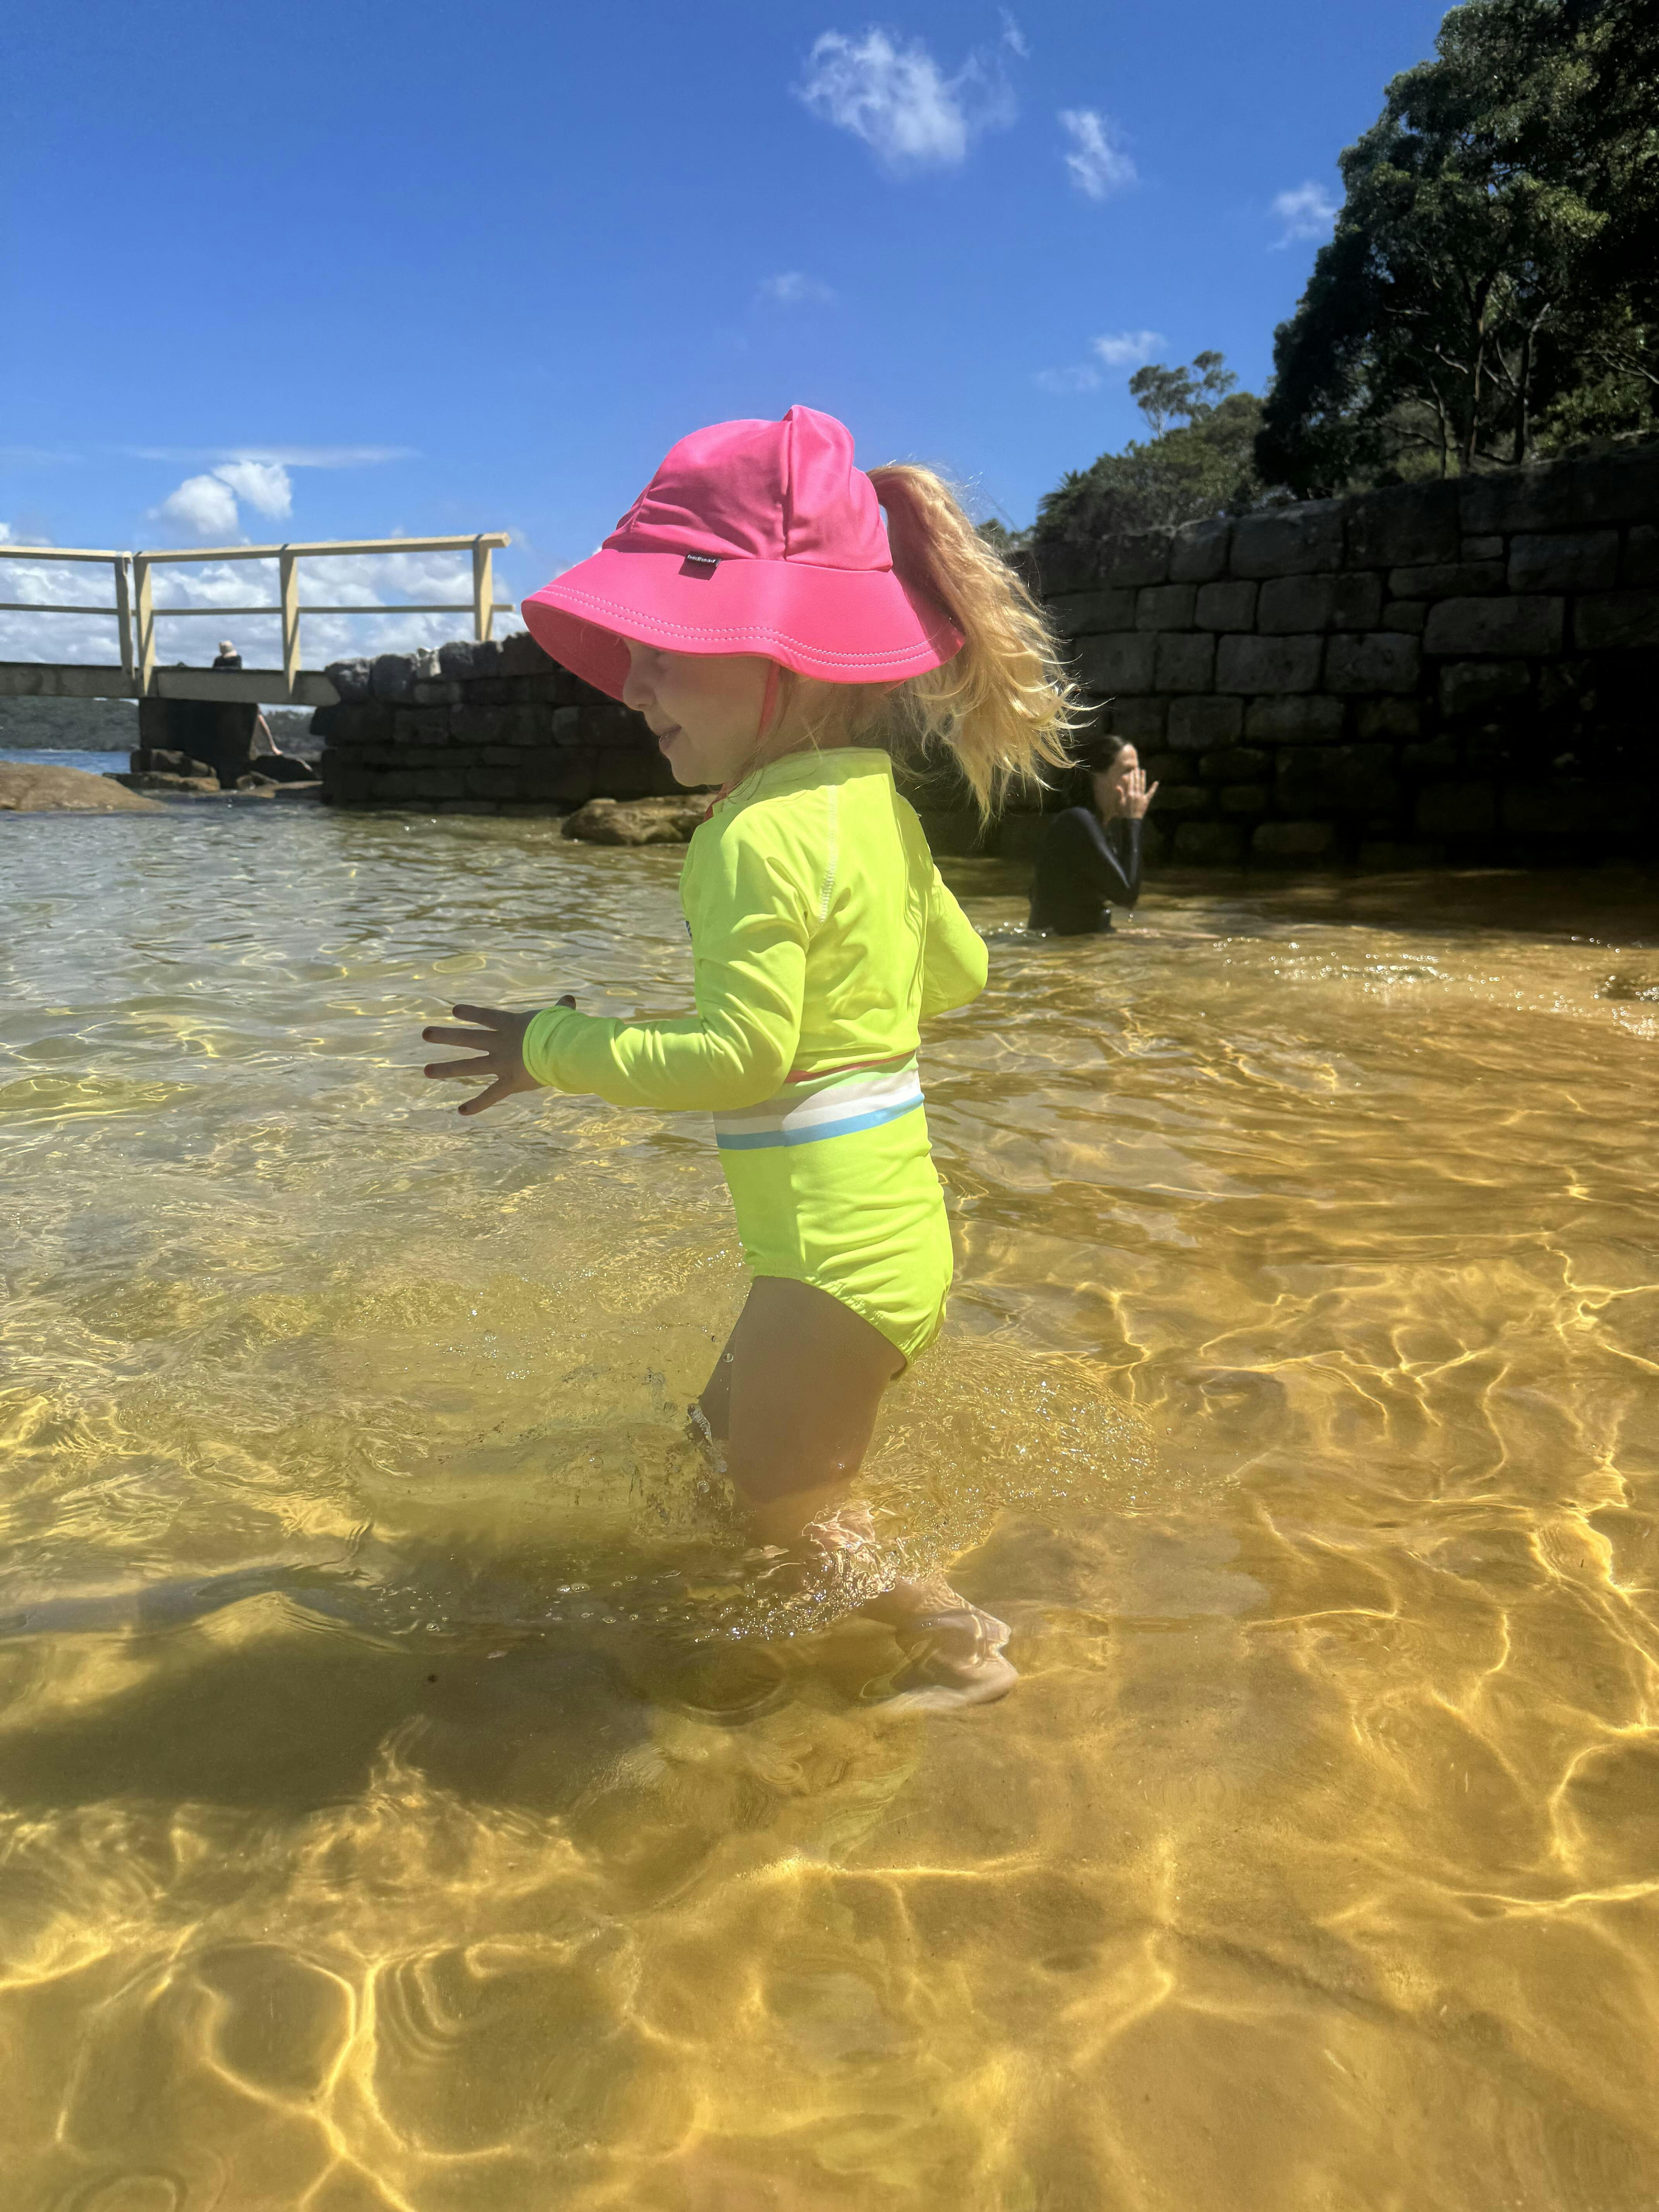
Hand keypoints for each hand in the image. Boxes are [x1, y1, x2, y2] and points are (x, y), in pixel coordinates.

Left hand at [421, 997, 573, 1116]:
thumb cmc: (563, 1030)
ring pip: (469, 1066)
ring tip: (426, 1071)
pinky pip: (491, 1095)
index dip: (470, 1013)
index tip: (454, 1011)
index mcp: (510, 1025)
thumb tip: (570, 999)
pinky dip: (477, 1104)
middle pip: (467, 1039)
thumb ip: (562, 1008)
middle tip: (425, 1034)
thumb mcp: (560, 1016)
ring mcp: (502, 1063)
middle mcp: (500, 1043)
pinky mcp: (510, 1082)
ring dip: (446, 1069)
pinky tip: (460, 1111)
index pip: (485, 1016)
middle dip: (445, 1036)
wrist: (561, 1049)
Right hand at [1120, 766, 1158, 818]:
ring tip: (1143, 771)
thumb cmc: (1123, 813)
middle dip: (1137, 775)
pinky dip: (1153, 788)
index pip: (1130, 783)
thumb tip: (1117, 786)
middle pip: (1137, 782)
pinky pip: (1150, 793)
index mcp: (1129, 794)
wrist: (1131, 821)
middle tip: (1137, 768)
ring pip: (1143, 785)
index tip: (1132, 771)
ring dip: (1143, 778)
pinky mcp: (1146, 801)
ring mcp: (1142, 797)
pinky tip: (1156, 782)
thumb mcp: (1119, 804)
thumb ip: (1120, 795)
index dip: (1131, 776)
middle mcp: (1136, 794)